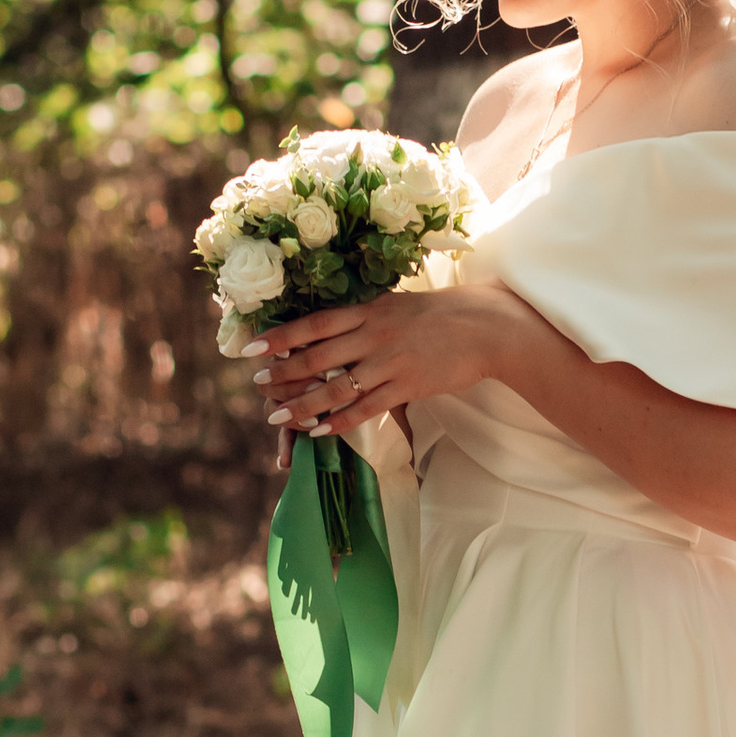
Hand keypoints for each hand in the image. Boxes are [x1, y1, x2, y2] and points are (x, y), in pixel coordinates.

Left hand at [258, 283, 502, 443]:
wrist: (484, 327)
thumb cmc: (438, 315)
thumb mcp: (395, 305)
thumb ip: (363, 317)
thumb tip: (328, 327)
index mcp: (368, 309)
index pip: (314, 323)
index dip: (280, 336)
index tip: (252, 347)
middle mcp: (373, 334)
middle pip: (317, 356)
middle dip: (283, 373)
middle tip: (259, 387)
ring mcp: (390, 361)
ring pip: (336, 387)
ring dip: (303, 404)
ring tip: (277, 416)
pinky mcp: (407, 386)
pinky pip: (365, 408)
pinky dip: (338, 421)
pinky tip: (318, 431)